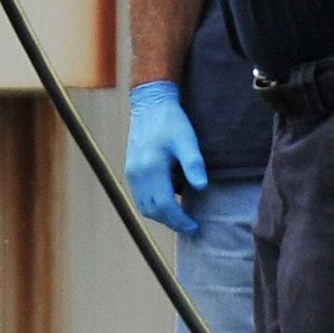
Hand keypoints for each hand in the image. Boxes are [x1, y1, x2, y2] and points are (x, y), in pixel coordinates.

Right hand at [122, 80, 205, 234]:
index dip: (179, 220)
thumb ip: (193, 163)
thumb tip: (202, 188)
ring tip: (181, 218)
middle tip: (190, 227)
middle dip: (171, 222)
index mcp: (152, 167)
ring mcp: (132, 173)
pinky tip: (170, 201)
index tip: (194, 227)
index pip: (164, 205)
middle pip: (152, 210)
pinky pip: (141, 197)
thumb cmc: (171, 121)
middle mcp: (138, 174)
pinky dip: (154, 205)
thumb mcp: (187, 139)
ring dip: (161, 216)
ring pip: (144, 206)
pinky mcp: (131, 170)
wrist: (150, 104)